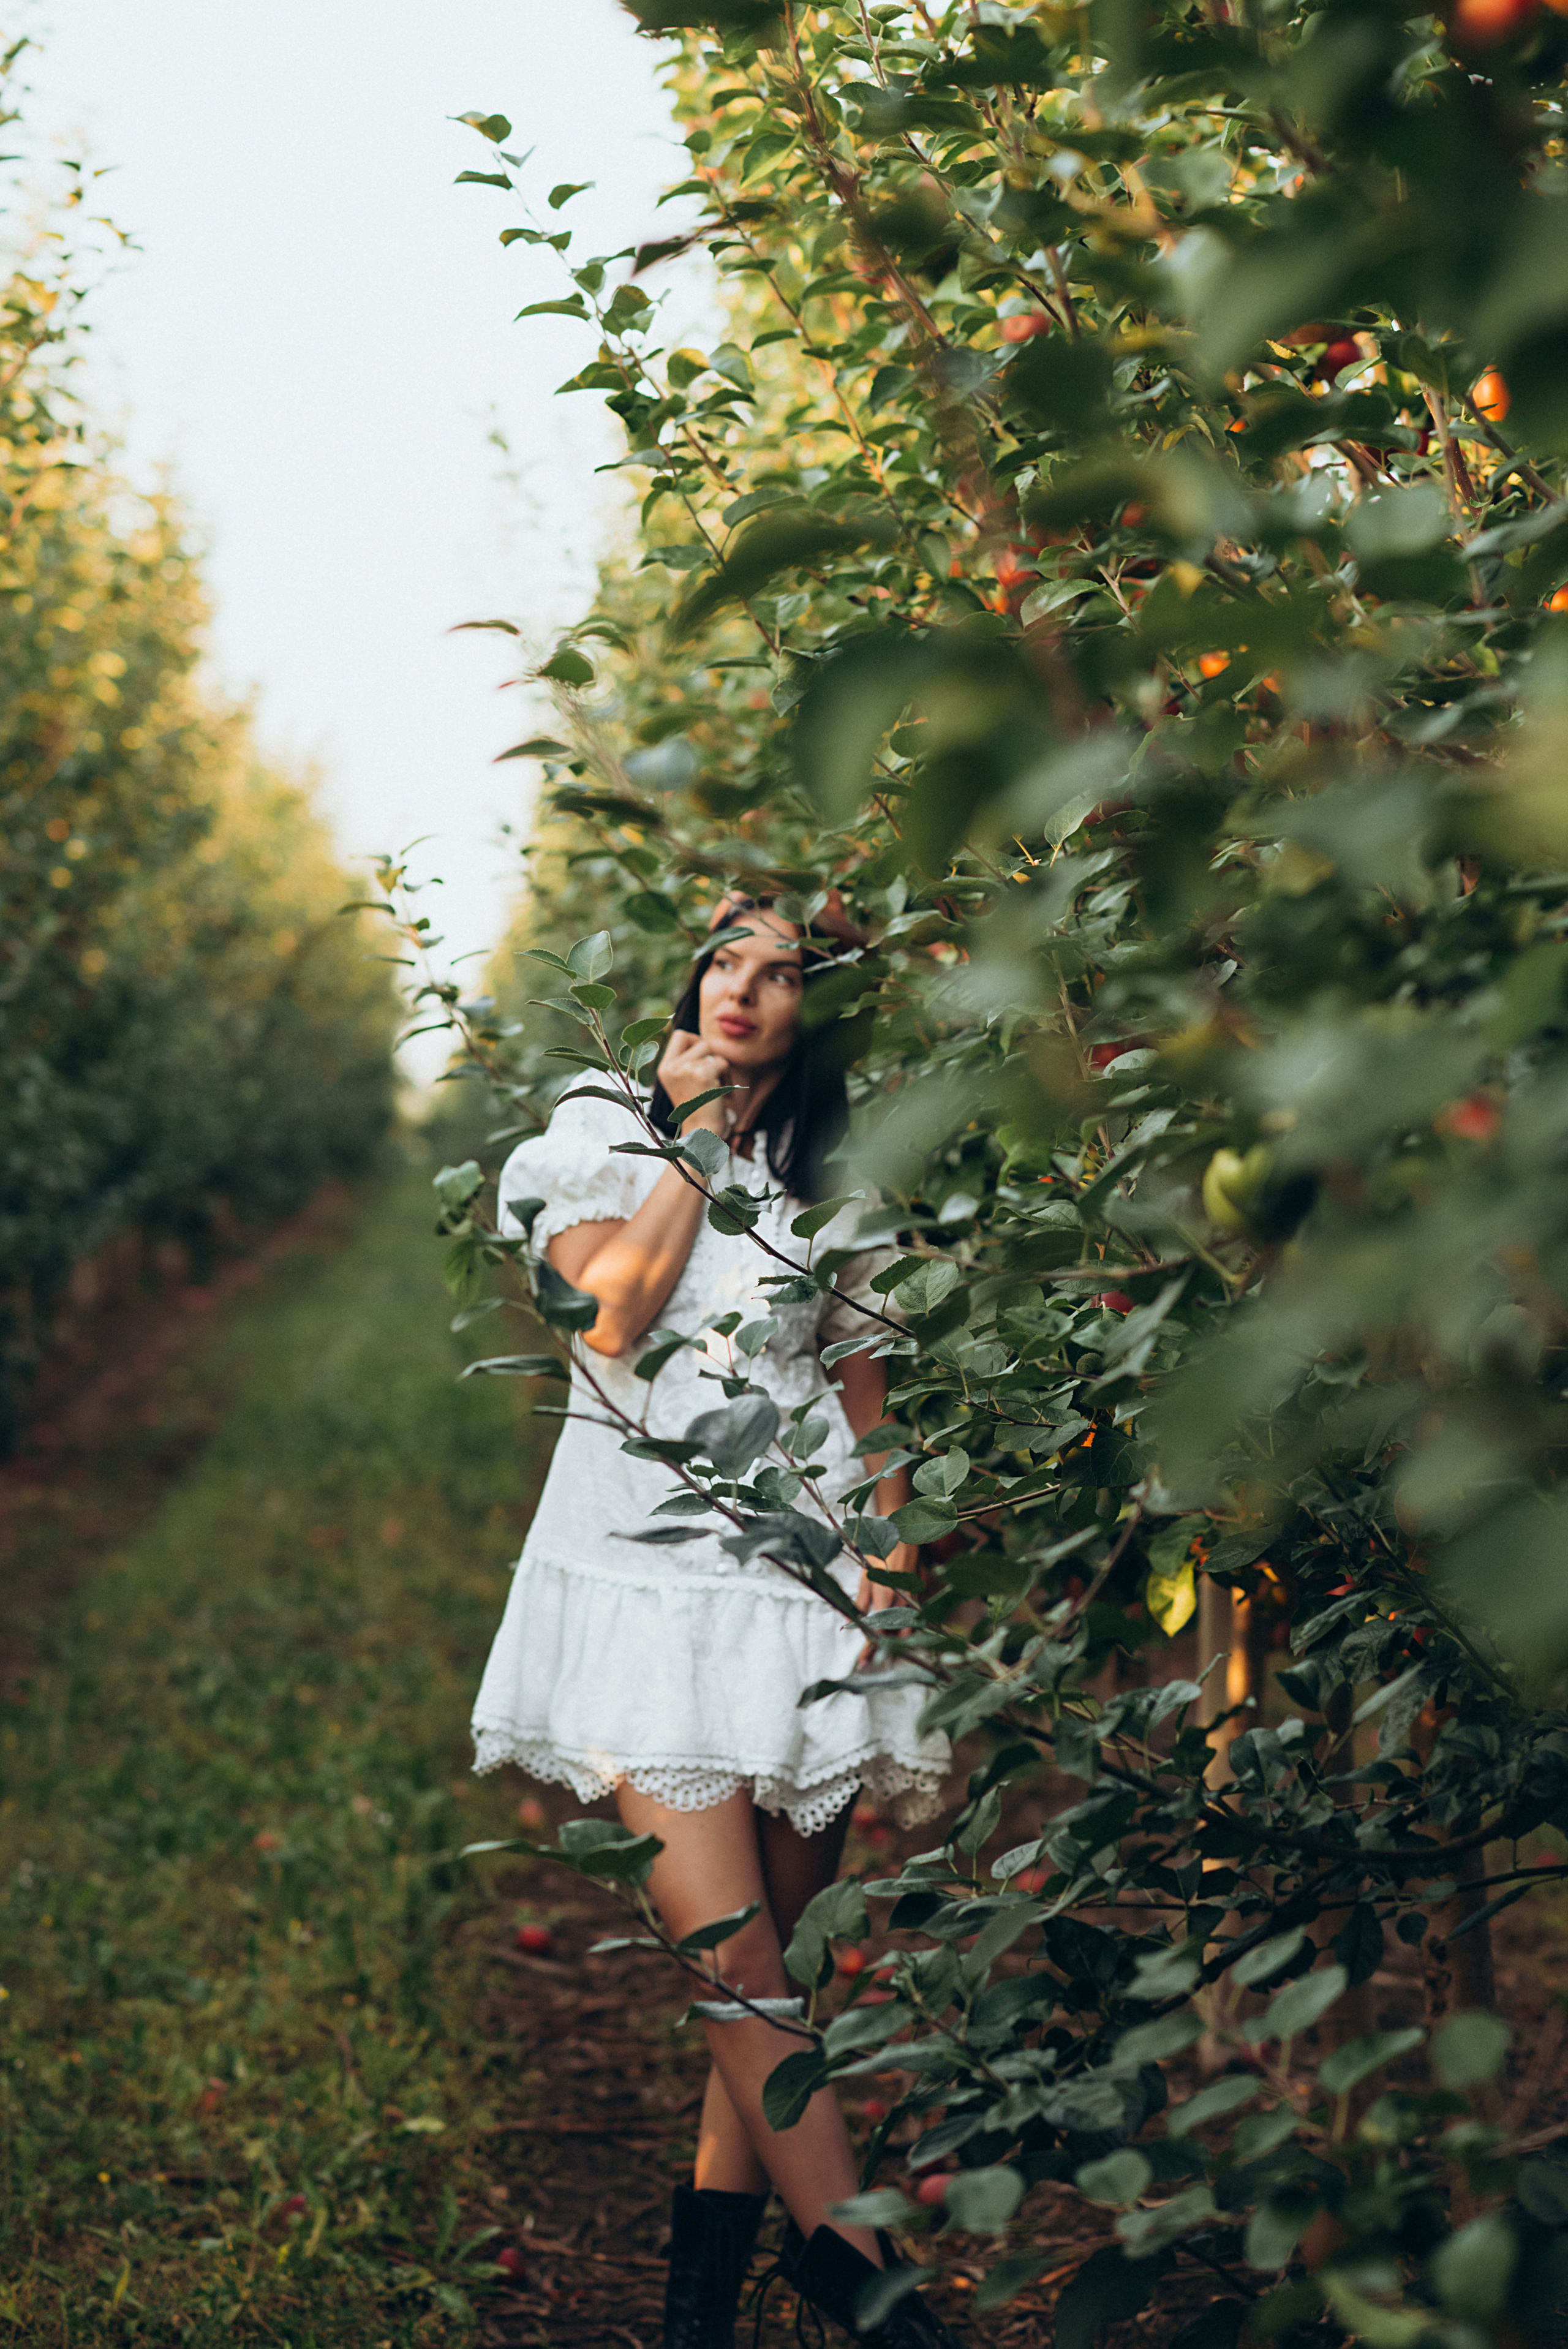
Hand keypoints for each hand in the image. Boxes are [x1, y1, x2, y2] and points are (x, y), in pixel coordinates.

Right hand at [657, 1029, 733, 1135]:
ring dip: (721, 1068)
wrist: (702, 1135)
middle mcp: (671, 1067)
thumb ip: (687, 1063)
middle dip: (712, 1055)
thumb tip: (703, 1042)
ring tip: (719, 1087)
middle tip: (715, 1074)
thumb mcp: (684, 1084)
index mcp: (664, 1069)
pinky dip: (728, 1078)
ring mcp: (685, 1069)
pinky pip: (723, 1063)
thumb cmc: (698, 1111)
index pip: (679, 1035)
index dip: (695, 1041)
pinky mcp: (702, 1074)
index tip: (704, 1059)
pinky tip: (723, 1095)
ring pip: (712, 1051)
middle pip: (699, 1040)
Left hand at [854, 1539, 917, 1669]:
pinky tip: (893, 1631)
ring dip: (892, 1640)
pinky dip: (901, 1628)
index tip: (862, 1664)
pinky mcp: (917, 1598)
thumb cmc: (881, 1554)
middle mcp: (901, 1604)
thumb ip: (859, 1601)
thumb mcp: (865, 1577)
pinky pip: (910, 1620)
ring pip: (904, 1631)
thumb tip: (847, 1622)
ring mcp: (911, 1602)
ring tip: (880, 1648)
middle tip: (867, 1660)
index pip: (877, 1633)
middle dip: (881, 1649)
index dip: (869, 1650)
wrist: (905, 1537)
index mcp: (886, 1599)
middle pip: (893, 1637)